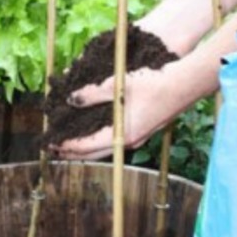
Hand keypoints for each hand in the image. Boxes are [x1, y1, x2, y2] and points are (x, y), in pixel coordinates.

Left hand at [52, 67, 176, 159]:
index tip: (50, 144)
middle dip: (72, 153)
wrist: (187, 84)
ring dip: (85, 149)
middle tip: (54, 149)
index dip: (66, 145)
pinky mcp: (143, 131)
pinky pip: (114, 142)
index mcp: (120, 134)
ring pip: (104, 149)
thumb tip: (70, 99)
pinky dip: (98, 142)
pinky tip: (93, 133)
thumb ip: (90, 93)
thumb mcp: (116, 85)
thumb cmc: (154, 83)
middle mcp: (128, 142)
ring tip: (70, 145)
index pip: (85, 146)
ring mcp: (137, 138)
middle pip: (93, 154)